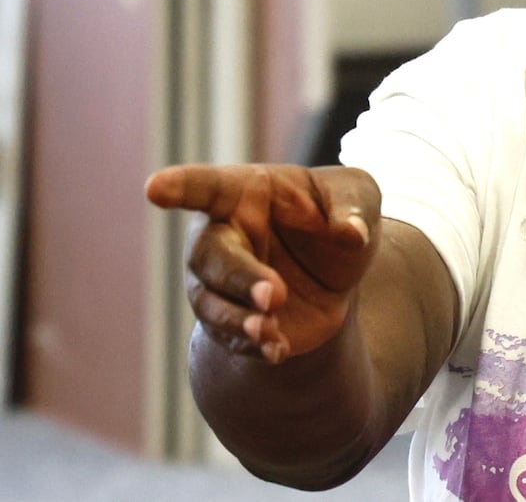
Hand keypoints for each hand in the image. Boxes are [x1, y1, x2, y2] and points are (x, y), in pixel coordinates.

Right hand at [146, 164, 381, 364]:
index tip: (155, 188)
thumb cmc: (339, 215)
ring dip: (237, 319)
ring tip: (268, 330)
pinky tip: (277, 350)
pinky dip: (253, 346)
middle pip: (209, 255)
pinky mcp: (230, 320)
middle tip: (273, 294)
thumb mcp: (358, 197)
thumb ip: (353, 208)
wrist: (338, 272)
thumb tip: (352, 234)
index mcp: (245, 192)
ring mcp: (219, 281)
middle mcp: (222, 234)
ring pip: (210, 302)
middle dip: (237, 277)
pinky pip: (230, 337)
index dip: (181, 187)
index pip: (207, 186)